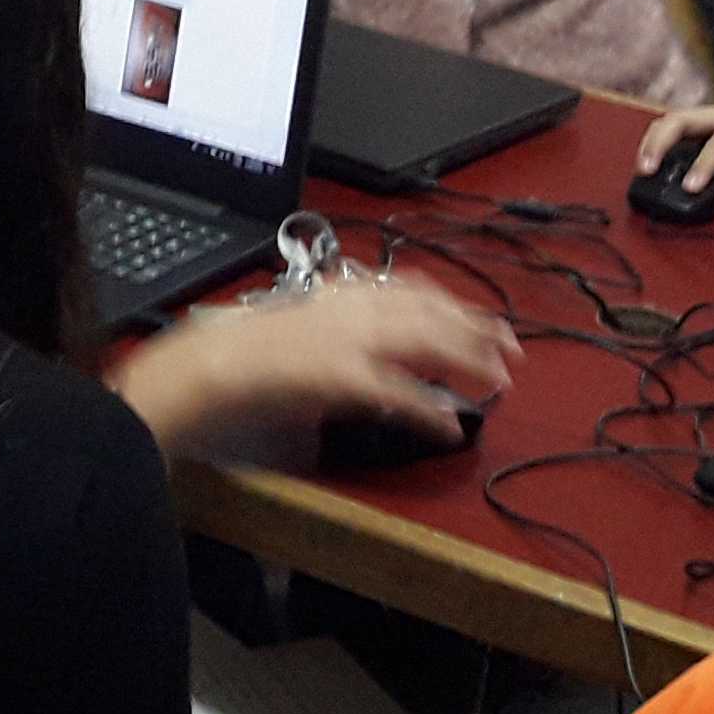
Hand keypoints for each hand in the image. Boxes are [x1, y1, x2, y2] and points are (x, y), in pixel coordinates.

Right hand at [112, 272, 514, 464]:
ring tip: (499, 377)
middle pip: (426, 309)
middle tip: (511, 346)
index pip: (406, 288)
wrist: (202, 365)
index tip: (476, 313)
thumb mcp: (291, 332)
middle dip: (473, 325)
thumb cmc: (235, 354)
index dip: (448, 301)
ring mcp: (347, 340)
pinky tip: (452, 425)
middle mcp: (347, 309)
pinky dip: (429, 409)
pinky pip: (398, 392)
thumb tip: (360, 358)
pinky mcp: (342, 377)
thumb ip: (330, 336)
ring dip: (466, 357)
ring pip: (424, 340)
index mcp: (335, 295)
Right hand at [636, 102, 713, 212]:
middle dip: (660, 143)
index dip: (704, 164)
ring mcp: (706, 115)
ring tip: (642, 169)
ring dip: (651, 142)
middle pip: (682, 118)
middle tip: (647, 171)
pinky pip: (669, 126)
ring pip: (670, 119)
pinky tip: (647, 162)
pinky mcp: (696, 121)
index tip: (689, 188)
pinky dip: (654, 142)